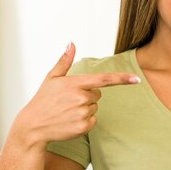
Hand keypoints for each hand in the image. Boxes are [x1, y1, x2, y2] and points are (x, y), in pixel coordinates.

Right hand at [13, 42, 139, 148]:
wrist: (33, 126)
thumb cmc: (43, 100)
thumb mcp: (52, 78)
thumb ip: (65, 61)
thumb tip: (71, 43)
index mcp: (75, 83)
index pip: (104, 79)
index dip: (122, 79)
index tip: (137, 79)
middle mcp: (81, 98)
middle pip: (98, 94)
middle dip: (87, 96)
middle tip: (68, 101)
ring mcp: (82, 113)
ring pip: (95, 108)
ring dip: (84, 109)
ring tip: (67, 111)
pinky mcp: (83, 127)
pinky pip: (93, 120)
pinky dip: (84, 121)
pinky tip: (70, 121)